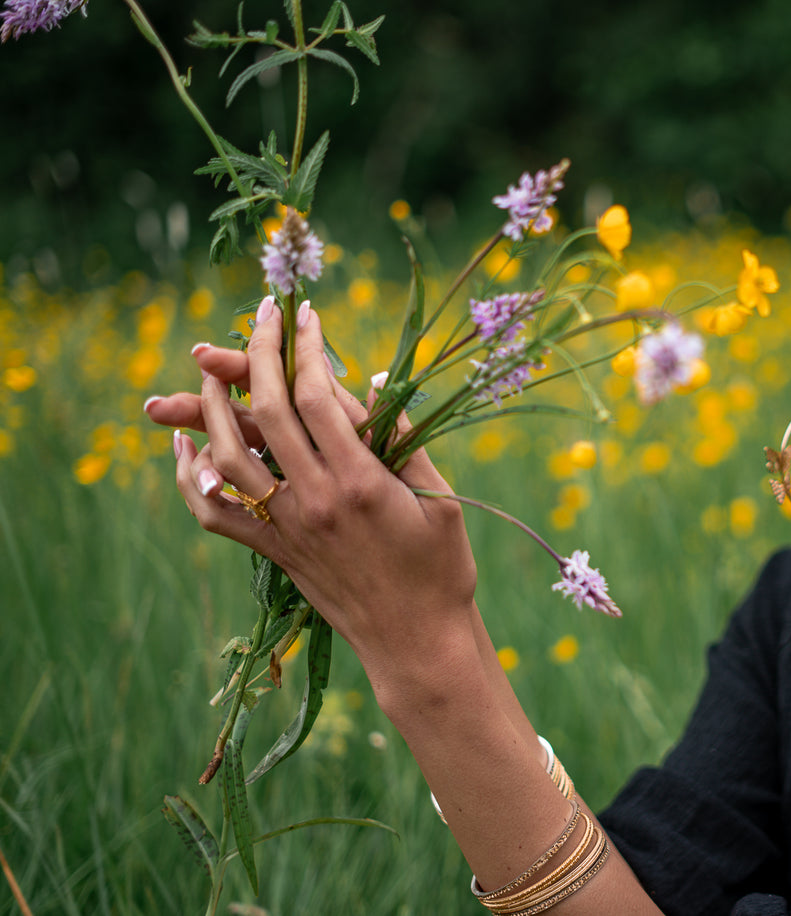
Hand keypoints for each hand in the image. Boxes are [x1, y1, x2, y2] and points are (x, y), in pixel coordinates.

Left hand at [154, 296, 477, 676]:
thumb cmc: (442, 569)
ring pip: (227, 456)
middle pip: (266, 411)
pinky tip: (183, 447)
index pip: (318, 396)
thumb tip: (374, 385)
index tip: (306, 314)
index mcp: (362, 481)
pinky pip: (215, 514)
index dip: (306, 347)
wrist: (417, 642)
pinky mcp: (274, 553)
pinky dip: (189, 477)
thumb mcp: (441, 499)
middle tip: (260, 317)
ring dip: (210, 407)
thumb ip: (405, 442)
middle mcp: (315, 500)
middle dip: (256, 353)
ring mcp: (288, 528)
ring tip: (211, 369)